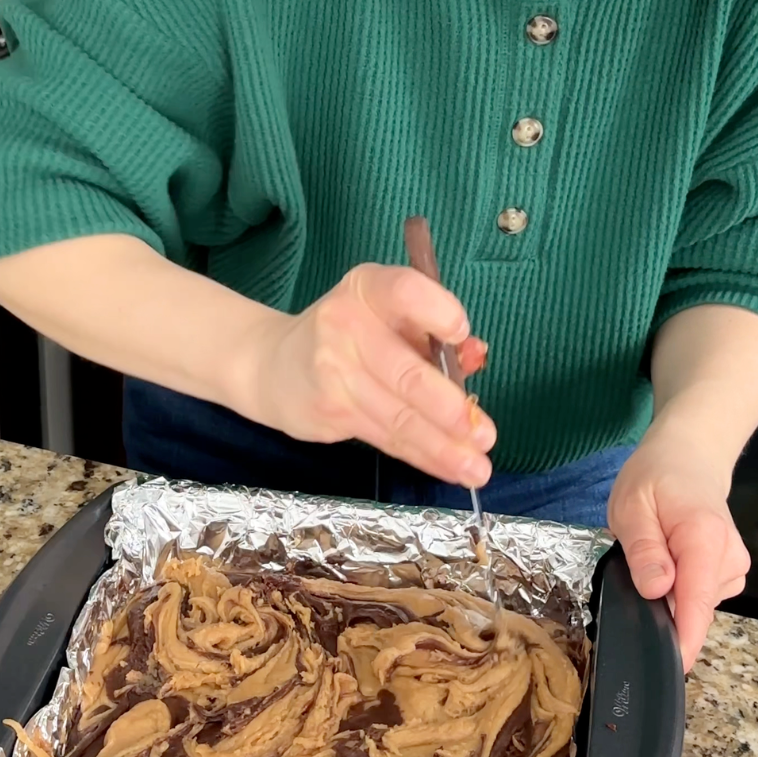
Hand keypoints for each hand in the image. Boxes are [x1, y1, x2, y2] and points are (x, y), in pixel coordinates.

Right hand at [239, 264, 491, 487]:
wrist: (273, 365)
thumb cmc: (348, 335)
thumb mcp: (387, 318)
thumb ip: (432, 335)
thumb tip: (476, 356)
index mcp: (368, 288)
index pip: (405, 292)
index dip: (438, 312)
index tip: (462, 337)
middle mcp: (346, 324)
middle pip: (407, 372)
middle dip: (450, 409)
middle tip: (485, 435)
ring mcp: (333, 371)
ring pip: (399, 416)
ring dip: (443, 446)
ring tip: (477, 467)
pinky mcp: (330, 411)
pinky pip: (386, 437)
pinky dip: (423, 455)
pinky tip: (449, 468)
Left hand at [607, 419, 750, 672]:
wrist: (689, 457)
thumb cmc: (655, 478)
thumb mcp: (633, 506)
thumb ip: (644, 549)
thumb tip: (657, 591)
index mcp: (705, 539)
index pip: (698, 600)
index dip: (684, 638)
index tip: (671, 666)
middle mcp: (730, 558)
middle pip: (696, 607)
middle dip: (664, 606)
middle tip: (636, 568)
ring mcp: (734, 567)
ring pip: (696, 603)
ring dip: (670, 592)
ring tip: (654, 551)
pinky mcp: (730, 572)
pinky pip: (699, 594)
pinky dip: (681, 587)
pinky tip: (671, 559)